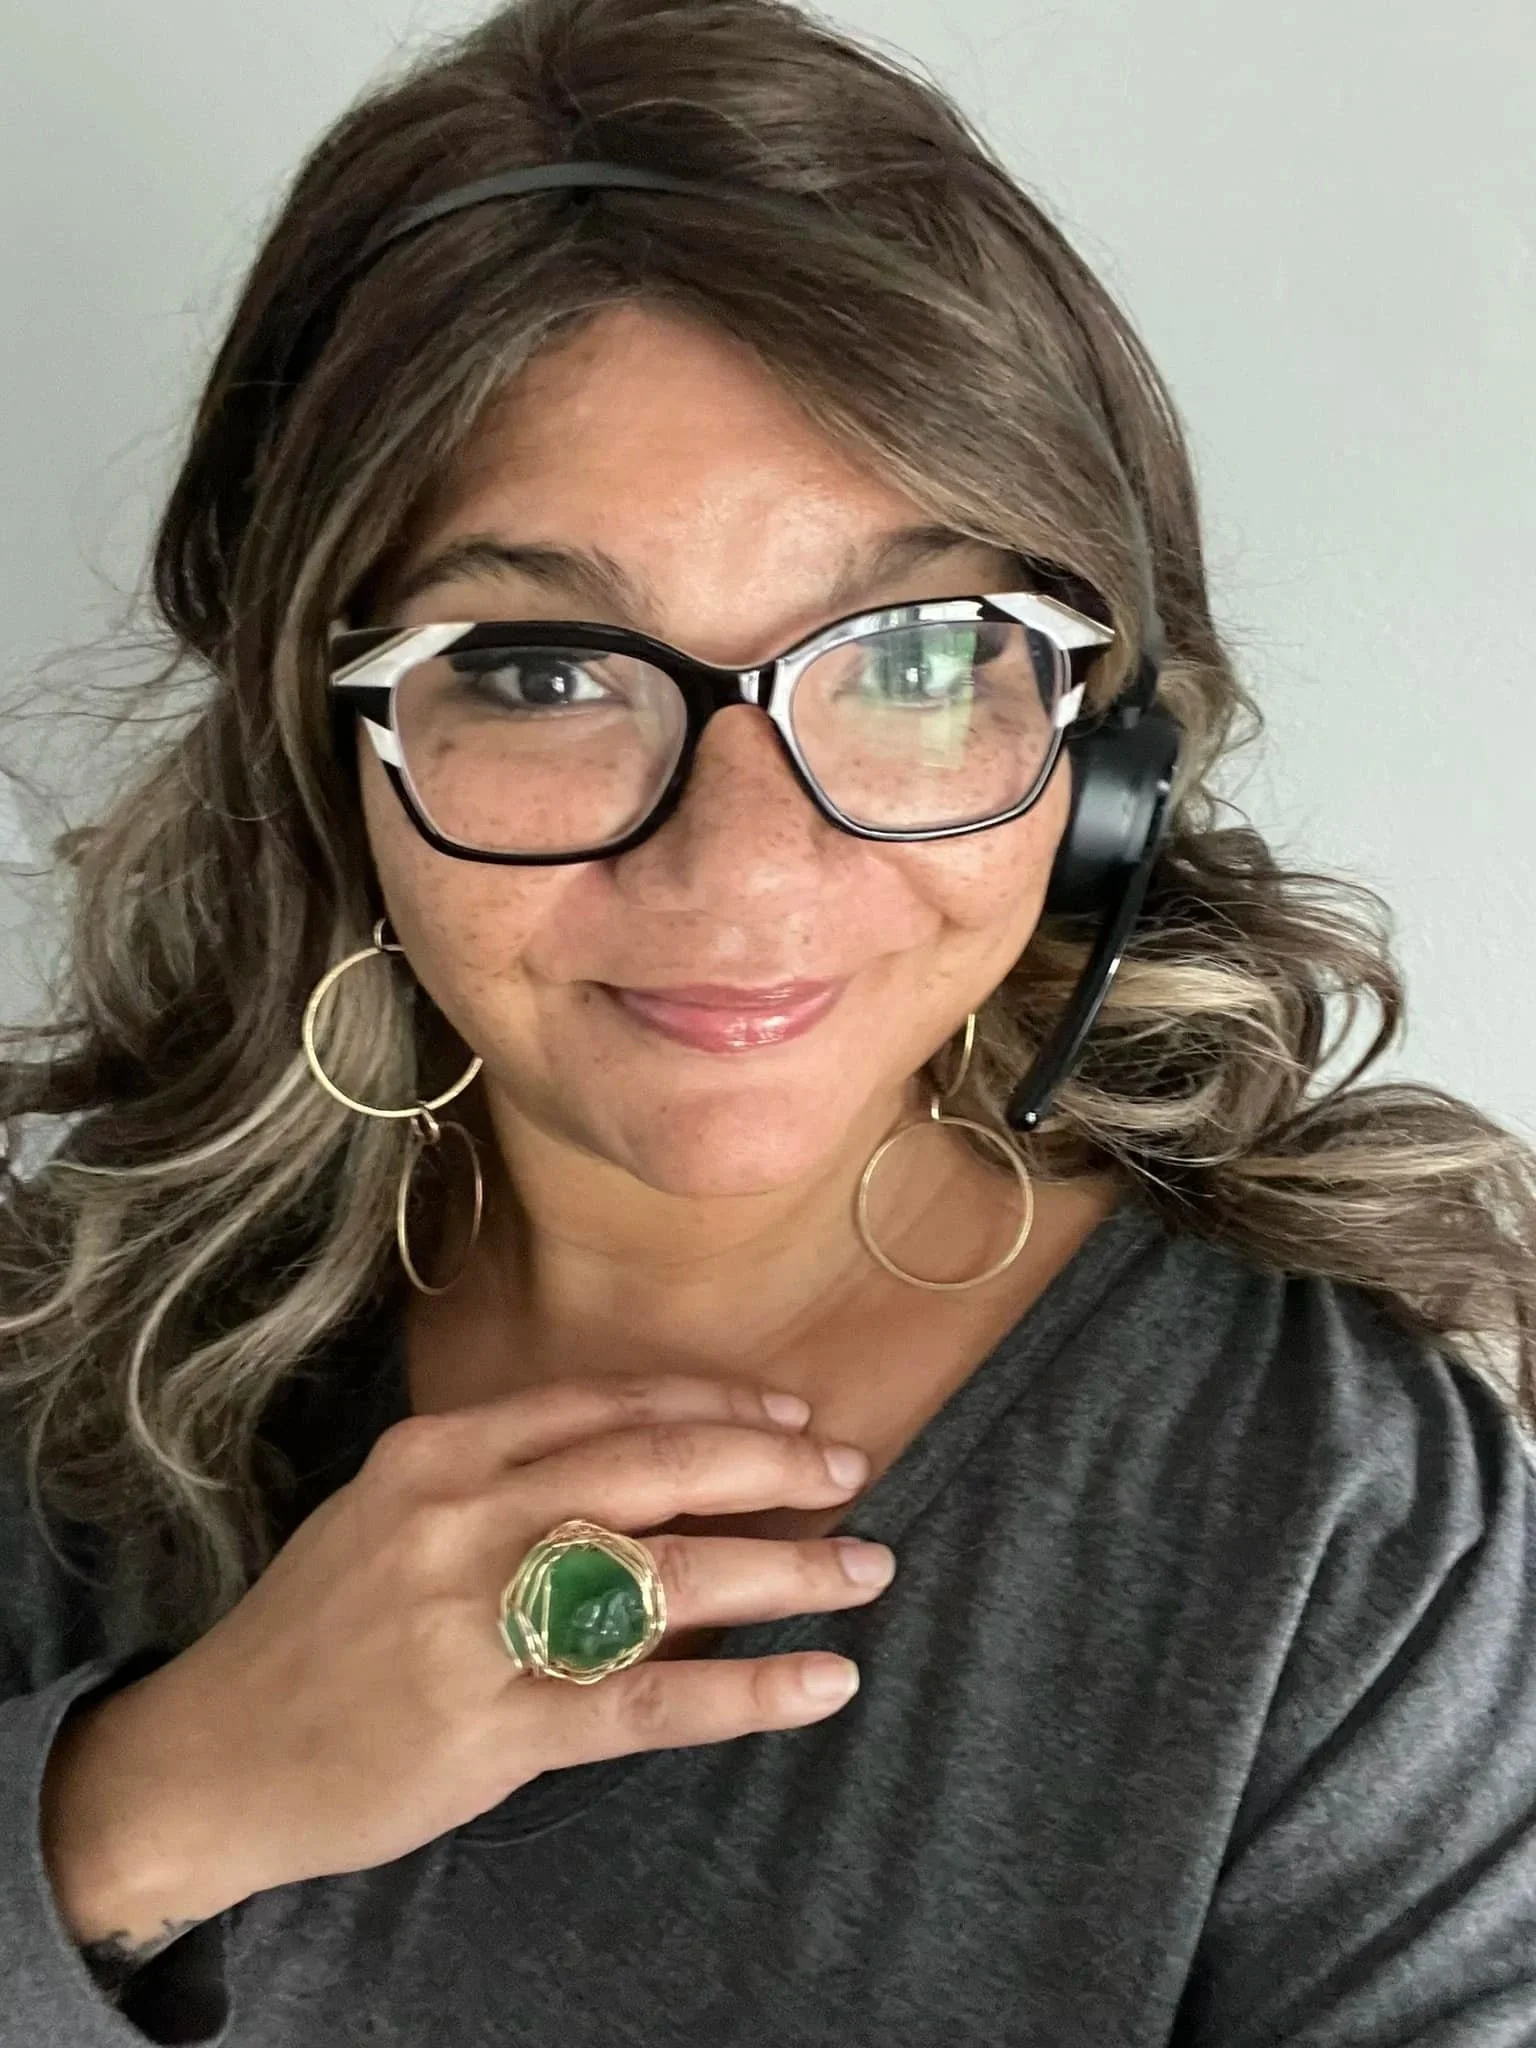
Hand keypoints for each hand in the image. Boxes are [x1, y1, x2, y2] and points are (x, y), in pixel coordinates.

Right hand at [50, 1373, 889, 1921]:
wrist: (211, 1757)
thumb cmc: (321, 1626)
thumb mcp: (394, 1516)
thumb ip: (510, 1482)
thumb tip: (662, 1471)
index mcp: (439, 1453)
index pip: (608, 1406)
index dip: (715, 1406)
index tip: (791, 1416)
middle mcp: (460, 1520)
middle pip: (652, 1470)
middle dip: (769, 1466)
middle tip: (850, 1472)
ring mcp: (476, 1626)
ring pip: (667, 1578)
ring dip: (786, 1570)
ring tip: (867, 1568)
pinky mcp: (491, 1730)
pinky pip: (647, 1705)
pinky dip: (747, 1693)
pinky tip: (822, 1682)